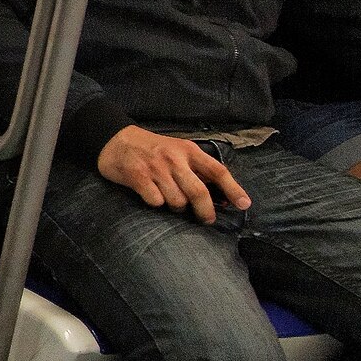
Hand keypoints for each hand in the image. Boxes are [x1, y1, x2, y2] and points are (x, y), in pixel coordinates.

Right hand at [97, 125, 248, 222]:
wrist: (116, 140)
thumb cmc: (152, 149)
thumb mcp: (178, 151)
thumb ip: (195, 169)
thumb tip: (218, 196)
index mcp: (189, 150)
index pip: (218, 171)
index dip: (233, 189)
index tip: (244, 205)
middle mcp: (175, 159)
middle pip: (199, 192)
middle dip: (206, 211)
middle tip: (207, 220)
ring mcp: (156, 168)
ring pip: (177, 201)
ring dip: (176, 207)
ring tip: (169, 200)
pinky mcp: (138, 176)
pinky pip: (155, 201)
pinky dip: (156, 203)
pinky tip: (151, 195)